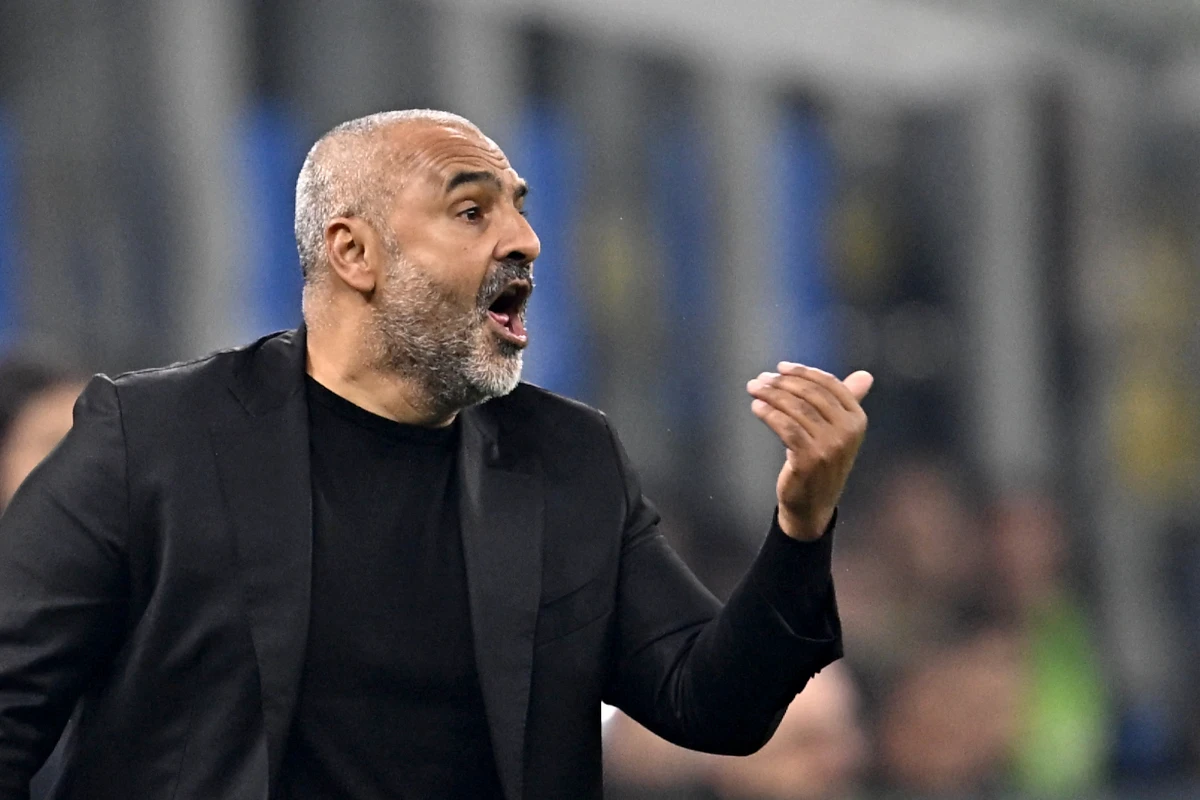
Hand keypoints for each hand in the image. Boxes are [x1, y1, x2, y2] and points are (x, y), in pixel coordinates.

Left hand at [746, 363, 872, 540]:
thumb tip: (865, 375)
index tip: (781, 367)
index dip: (803, 372)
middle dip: (781, 383)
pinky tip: (756, 408)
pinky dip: (768, 414)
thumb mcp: (838, 431)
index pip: (829, 385)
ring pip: (795, 409)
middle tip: (760, 380)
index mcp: (857, 419)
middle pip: (810, 394)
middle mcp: (847, 431)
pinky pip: (786, 427)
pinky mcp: (809, 459)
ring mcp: (829, 446)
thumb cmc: (823, 462)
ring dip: (770, 395)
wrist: (814, 505)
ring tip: (754, 389)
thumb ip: (847, 401)